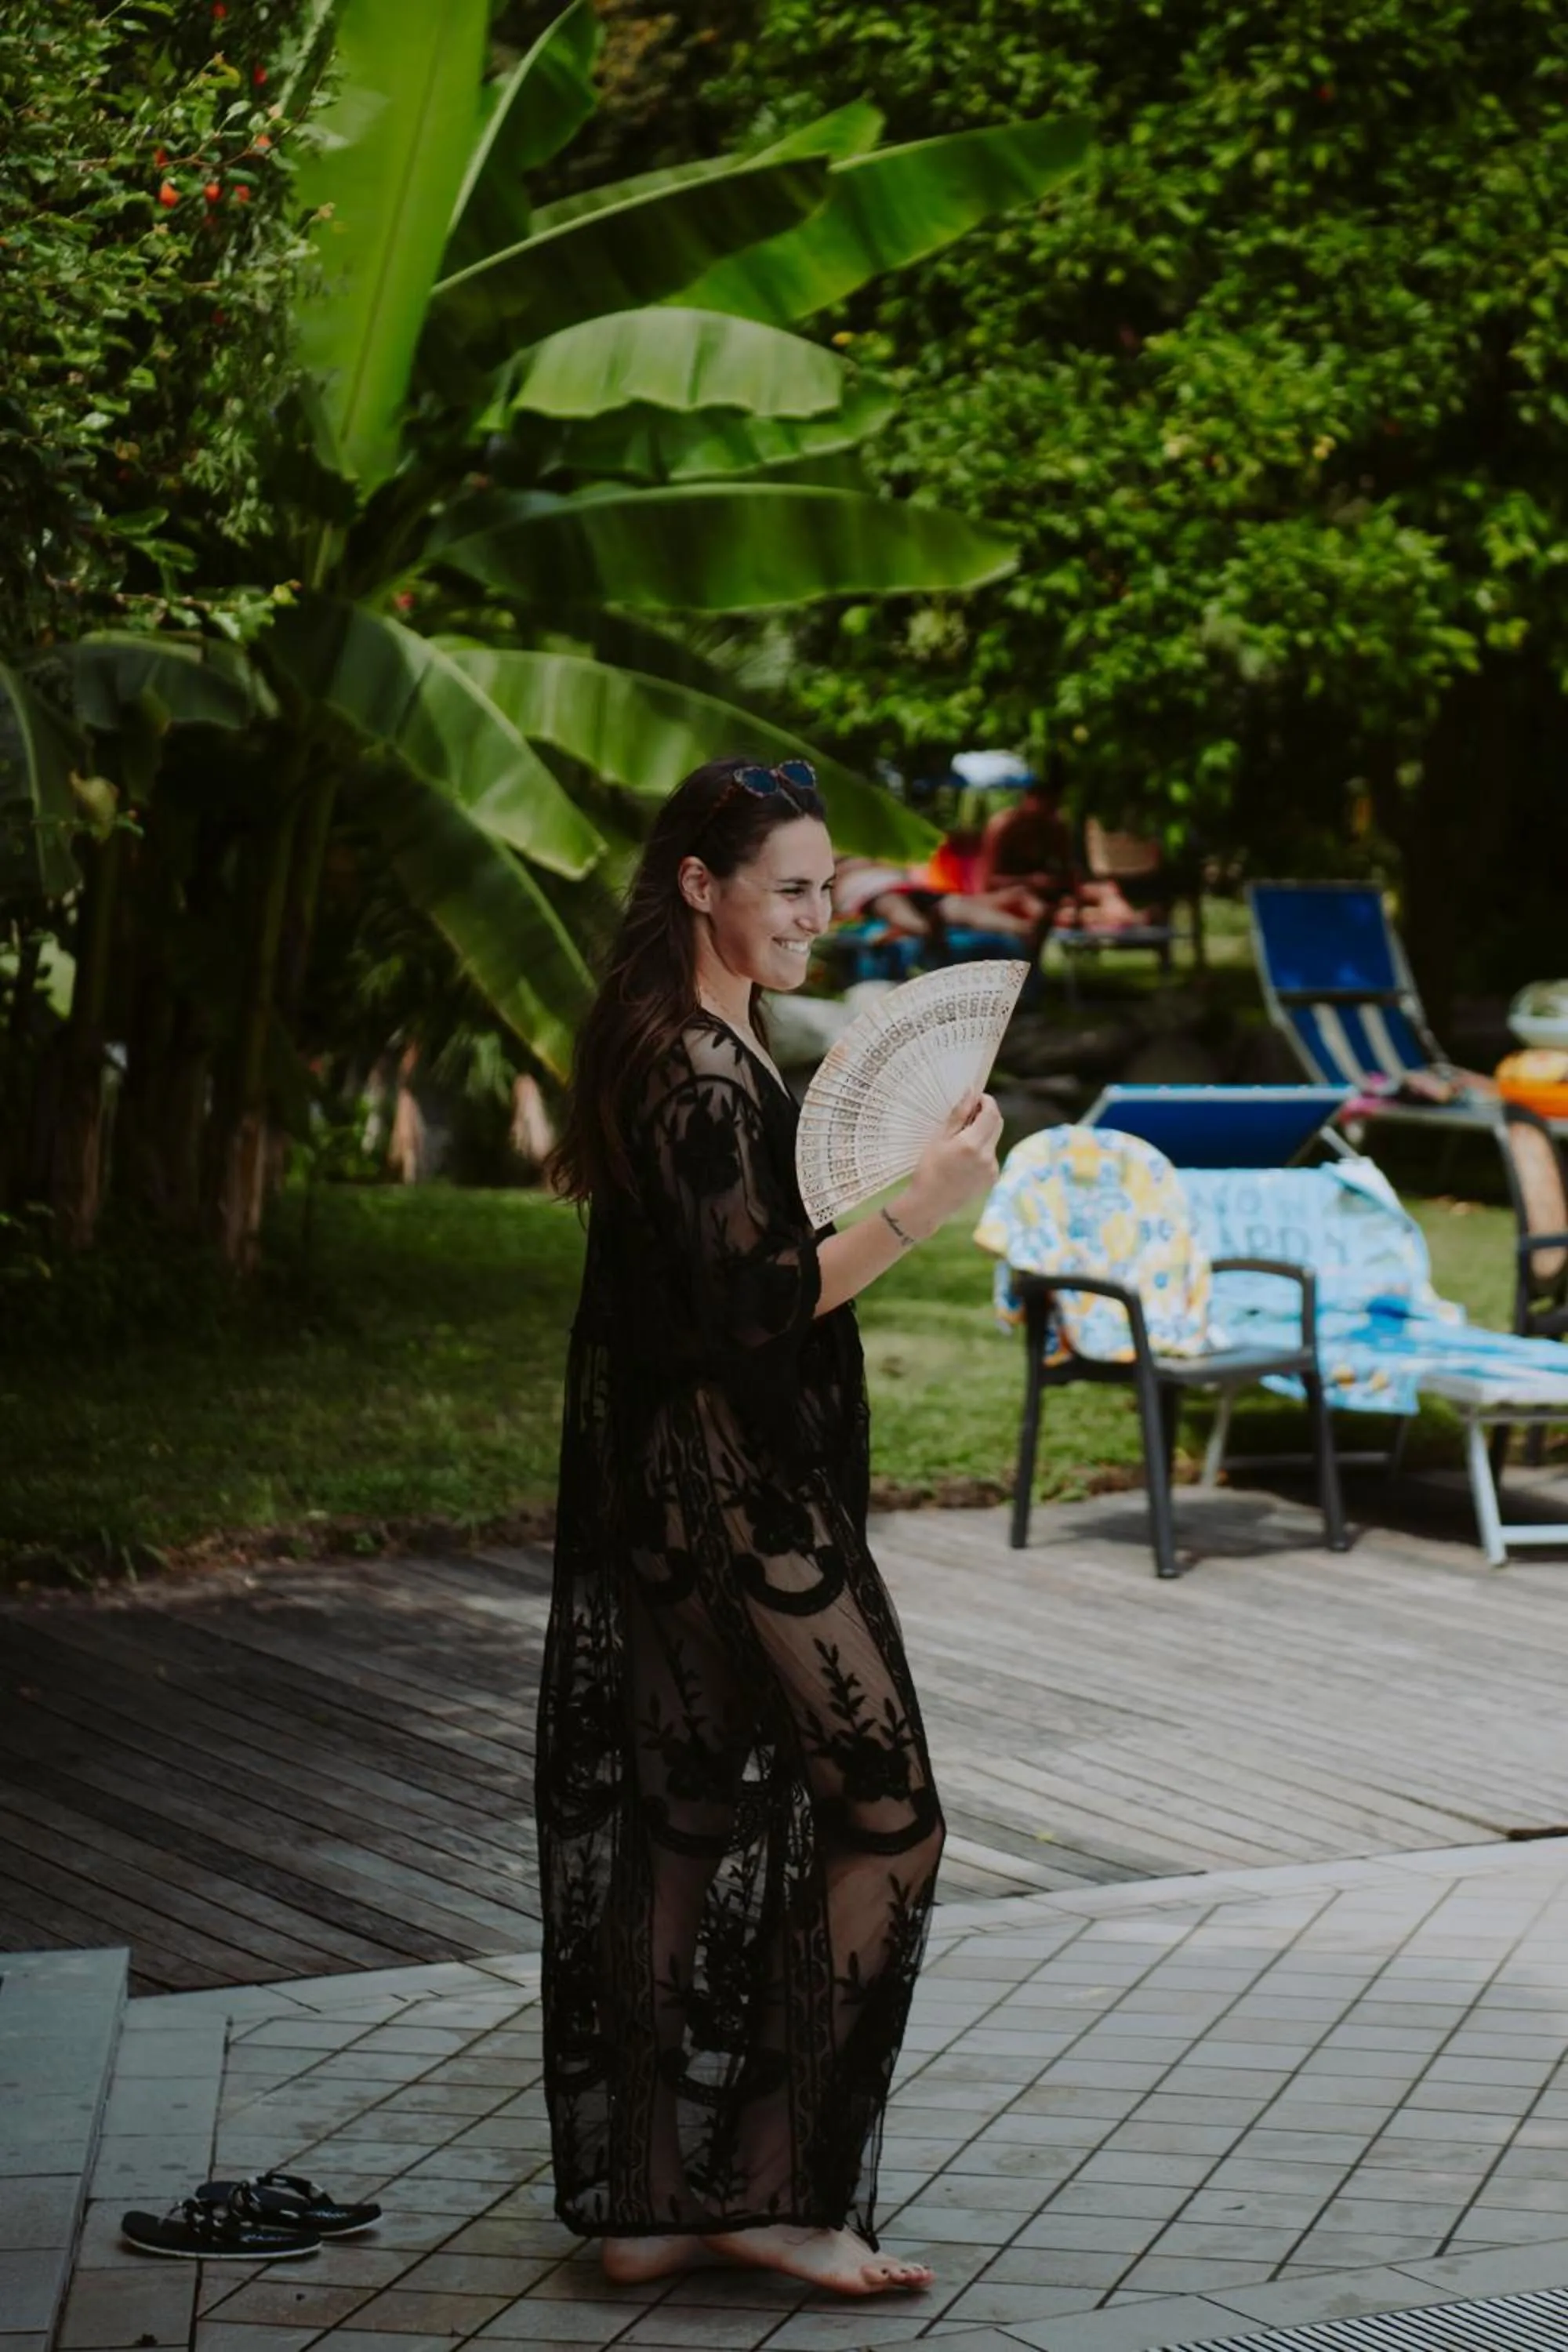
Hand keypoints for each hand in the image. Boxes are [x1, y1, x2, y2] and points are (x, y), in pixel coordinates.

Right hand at [902, 1092, 1003, 1233]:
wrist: (929, 1204)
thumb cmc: (928, 1169)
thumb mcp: (939, 1138)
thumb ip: (958, 1115)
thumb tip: (970, 1093)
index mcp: (972, 1144)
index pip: (991, 1113)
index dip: (987, 1101)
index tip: (976, 1098)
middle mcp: (987, 1156)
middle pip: (997, 1124)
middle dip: (987, 1114)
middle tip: (970, 1113)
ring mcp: (992, 1169)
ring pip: (994, 1140)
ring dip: (983, 1133)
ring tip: (961, 1141)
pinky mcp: (992, 1179)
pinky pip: (991, 1156)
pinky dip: (982, 1150)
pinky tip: (964, 1159)